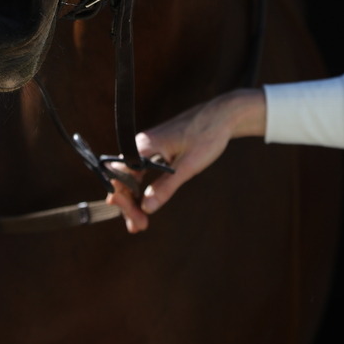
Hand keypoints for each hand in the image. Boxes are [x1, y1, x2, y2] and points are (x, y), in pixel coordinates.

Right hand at [107, 88, 265, 232]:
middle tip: (138, 227)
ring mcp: (147, 146)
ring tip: (140, 224)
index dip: (124, 200)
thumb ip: (166, 187)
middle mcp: (141, 144)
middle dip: (128, 204)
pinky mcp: (156, 149)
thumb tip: (146, 208)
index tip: (135, 220)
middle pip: (123, 178)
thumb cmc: (207, 136)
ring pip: (131, 176)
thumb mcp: (189, 166)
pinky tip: (146, 204)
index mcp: (144, 145)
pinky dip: (142, 189)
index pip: (120, 176)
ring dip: (133, 199)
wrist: (222, 115)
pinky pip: (141, 171)